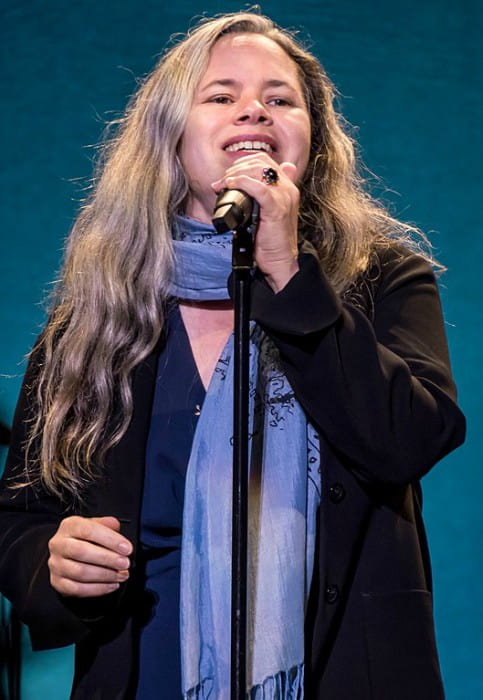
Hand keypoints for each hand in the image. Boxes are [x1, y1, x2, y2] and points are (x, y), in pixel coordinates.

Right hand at [48, 515, 132, 597]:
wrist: (66, 553)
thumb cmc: (84, 539)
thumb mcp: (95, 525)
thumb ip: (106, 524)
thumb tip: (116, 527)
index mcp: (69, 526)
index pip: (89, 530)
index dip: (110, 540)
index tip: (127, 548)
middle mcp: (59, 544)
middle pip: (82, 552)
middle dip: (108, 559)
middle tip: (125, 563)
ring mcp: (56, 565)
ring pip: (80, 572)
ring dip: (105, 575)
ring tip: (121, 574)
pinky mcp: (58, 582)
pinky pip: (77, 589)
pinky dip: (98, 589)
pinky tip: (112, 585)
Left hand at [212, 154, 299, 291]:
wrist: (280, 261)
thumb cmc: (270, 241)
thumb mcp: (265, 213)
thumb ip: (259, 197)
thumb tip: (243, 184)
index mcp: (286, 187)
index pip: (265, 160)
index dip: (243, 163)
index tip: (229, 176)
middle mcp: (288, 188)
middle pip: (261, 160)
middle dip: (237, 167)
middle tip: (223, 181)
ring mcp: (284, 197)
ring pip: (259, 169)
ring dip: (236, 174)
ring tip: (223, 185)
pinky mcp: (277, 208)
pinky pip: (258, 187)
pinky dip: (241, 182)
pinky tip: (230, 186)